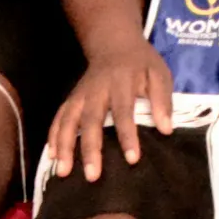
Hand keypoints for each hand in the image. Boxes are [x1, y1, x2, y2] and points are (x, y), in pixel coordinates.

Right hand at [49, 42, 171, 185]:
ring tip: (63, 172)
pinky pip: (59, 117)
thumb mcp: (159, 73)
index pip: (123, 112)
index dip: (127, 136)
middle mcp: (97, 90)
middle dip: (90, 149)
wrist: (114, 42)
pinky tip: (52, 156)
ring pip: (68, 120)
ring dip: (65, 146)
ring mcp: (81, 94)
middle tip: (92, 175)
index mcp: (122, 83)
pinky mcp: (72, 98)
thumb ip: (162, 100)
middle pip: (91, 120)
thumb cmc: (141, 63)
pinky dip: (53, 136)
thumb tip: (166, 129)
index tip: (132, 159)